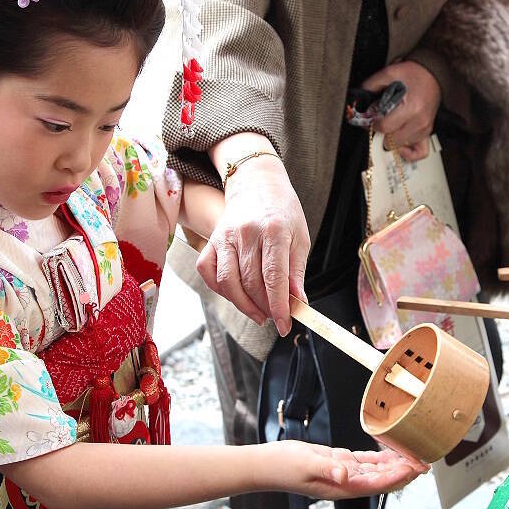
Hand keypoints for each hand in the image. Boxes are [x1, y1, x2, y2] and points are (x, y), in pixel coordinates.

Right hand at [197, 153, 310, 335]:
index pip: (274, 277)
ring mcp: (224, 236)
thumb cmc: (282, 212)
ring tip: (260, 313)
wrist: (256, 183)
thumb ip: (296, 272)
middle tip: (275, 317)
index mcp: (274, 230)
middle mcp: (246, 233)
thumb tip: (298, 303)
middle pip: (250, 283)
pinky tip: (238, 296)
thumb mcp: (299, 237)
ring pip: (228, 283)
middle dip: (264, 308)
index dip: (279, 306)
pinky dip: (222, 291)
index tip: (285, 325)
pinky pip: (208, 273)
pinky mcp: (211, 241)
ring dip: (244, 305)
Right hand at [268, 442, 427, 499]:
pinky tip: (389, 452)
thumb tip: (346, 473)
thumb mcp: (306, 464)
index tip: (415, 469)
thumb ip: (327, 468)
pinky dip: (377, 458)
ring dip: (394, 465)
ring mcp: (341, 473)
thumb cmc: (283, 467)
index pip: (376, 484)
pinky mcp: (335, 462)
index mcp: (341, 487)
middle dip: (403, 472)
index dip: (397, 477)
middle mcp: (345, 482)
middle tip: (424, 462)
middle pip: (381, 479)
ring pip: (374, 470)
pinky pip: (362, 461)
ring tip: (414, 457)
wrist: (265, 465)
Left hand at [366, 60, 441, 160]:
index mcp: (411, 108)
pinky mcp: (428, 133)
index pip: (385, 127)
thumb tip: (358, 98)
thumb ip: (371, 85)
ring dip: (391, 138)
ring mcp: (425, 129)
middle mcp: (419, 122)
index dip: (372, 124)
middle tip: (378, 121)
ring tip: (390, 125)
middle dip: (380, 132)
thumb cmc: (413, 74)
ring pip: (400, 145)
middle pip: (390, 140)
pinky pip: (419, 153)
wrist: (432, 73)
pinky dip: (409, 153)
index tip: (370, 118)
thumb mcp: (389, 73)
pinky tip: (401, 147)